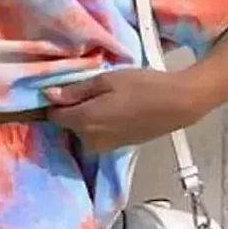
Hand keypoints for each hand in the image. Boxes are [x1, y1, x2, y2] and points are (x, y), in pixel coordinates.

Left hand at [44, 68, 209, 151]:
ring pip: (83, 130)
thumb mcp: (106, 80)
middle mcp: (89, 140)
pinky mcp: (116, 148)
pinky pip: (97, 135)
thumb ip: (76, 90)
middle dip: (74, 108)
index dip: (55, 101)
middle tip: (93, 89)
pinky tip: (116, 109)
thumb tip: (49, 95)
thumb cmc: (142, 86)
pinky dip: (100, 123)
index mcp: (83, 122)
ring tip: (107, 97)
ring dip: (88, 116)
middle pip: (68, 124)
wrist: (177, 104)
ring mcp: (103, 147)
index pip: (52, 116)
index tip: (66, 88)